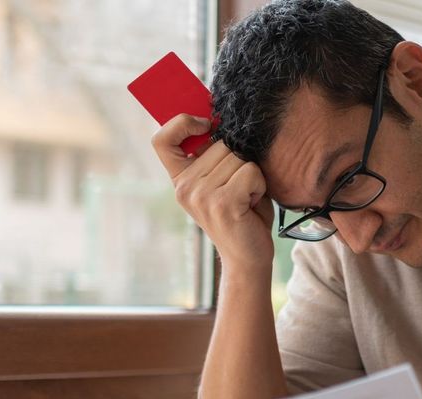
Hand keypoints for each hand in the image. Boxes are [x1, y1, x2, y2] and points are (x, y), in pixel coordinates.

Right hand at [151, 114, 274, 271]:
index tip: (205, 124)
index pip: (162, 140)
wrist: (248, 258)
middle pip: (219, 143)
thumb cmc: (243, 215)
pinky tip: (252, 205)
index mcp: (180, 179)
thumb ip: (218, 155)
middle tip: (240, 189)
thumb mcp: (224, 180)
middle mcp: (184, 187)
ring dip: (253, 175)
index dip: (181, 122)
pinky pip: (250, 171)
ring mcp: (200, 195)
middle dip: (240, 161)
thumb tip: (220, 118)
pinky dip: (260, 186)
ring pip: (238, 157)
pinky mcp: (221, 203)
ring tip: (247, 198)